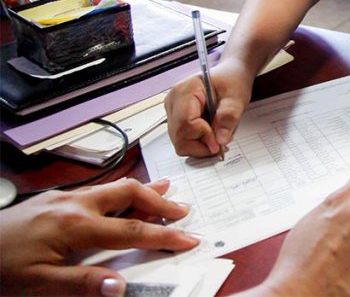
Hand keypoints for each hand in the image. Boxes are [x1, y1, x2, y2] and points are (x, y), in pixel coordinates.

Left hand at [0, 179, 199, 296]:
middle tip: (183, 210)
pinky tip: (119, 196)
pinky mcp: (50, 200)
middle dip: (159, 201)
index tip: (188, 238)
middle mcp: (72, 204)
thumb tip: (121, 286)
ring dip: (141, 191)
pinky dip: (118, 192)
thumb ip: (81, 284)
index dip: (163, 235)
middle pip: (128, 193)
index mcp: (73, 225)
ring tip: (164, 189)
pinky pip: (95, 190)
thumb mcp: (38, 286)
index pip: (131, 230)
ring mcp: (61, 198)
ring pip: (112, 187)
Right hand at [163, 56, 253, 156]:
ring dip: (201, 145)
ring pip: (180, 142)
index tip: (221, 141)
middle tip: (221, 141)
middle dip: (202, 145)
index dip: (204, 137)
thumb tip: (221, 140)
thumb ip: (229, 116)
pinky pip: (184, 140)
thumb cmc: (231, 81)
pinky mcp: (177, 120)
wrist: (229, 76)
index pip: (186, 124)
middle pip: (179, 137)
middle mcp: (173, 102)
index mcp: (185, 91)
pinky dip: (199, 143)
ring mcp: (173, 112)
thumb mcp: (237, 96)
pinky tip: (211, 133)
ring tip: (217, 134)